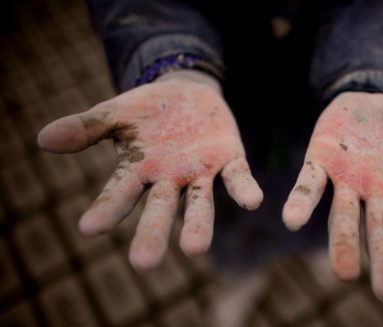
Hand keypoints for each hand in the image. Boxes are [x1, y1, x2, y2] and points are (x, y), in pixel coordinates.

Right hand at [38, 71, 262, 270]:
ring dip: (197, 225)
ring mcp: (200, 173)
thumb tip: (43, 138)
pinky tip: (253, 202)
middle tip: (143, 263)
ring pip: (199, 203)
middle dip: (151, 233)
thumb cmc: (147, 111)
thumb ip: (87, 127)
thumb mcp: (116, 113)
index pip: (118, 193)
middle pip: (158, 209)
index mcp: (138, 170)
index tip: (89, 228)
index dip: (106, 209)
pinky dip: (244, 190)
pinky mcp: (229, 159)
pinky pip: (238, 177)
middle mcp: (169, 179)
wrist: (188, 94)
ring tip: (195, 248)